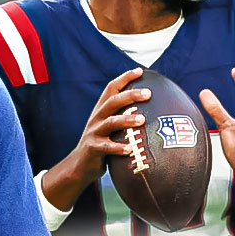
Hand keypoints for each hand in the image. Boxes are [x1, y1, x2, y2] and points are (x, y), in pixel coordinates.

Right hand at [43, 68, 151, 211]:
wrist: (79, 164)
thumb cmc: (103, 144)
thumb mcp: (110, 127)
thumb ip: (124, 117)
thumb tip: (154, 110)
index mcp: (101, 110)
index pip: (111, 88)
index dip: (124, 78)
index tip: (140, 70)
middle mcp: (96, 118)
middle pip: (112, 102)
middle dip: (130, 95)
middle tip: (148, 93)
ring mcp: (94, 133)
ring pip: (110, 123)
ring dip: (126, 120)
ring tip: (142, 120)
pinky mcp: (93, 148)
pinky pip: (106, 147)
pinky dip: (118, 147)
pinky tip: (130, 149)